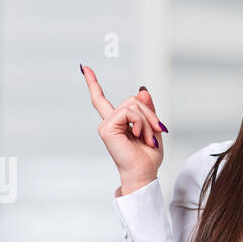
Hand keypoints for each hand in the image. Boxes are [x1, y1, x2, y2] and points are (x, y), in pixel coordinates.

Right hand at [81, 64, 166, 192]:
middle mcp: (108, 122)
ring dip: (147, 120)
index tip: (84, 67)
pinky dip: (140, 122)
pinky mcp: (107, 128)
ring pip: (133, 104)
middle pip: (133, 100)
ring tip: (148, 138)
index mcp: (116, 122)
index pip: (100, 100)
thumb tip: (142, 90)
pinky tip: (138, 135)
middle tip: (158, 130)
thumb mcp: (152, 128)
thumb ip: (147, 110)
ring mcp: (106, 124)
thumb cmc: (147, 157)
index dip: (92, 83)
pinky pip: (129, 112)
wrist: (143, 174)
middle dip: (149, 113)